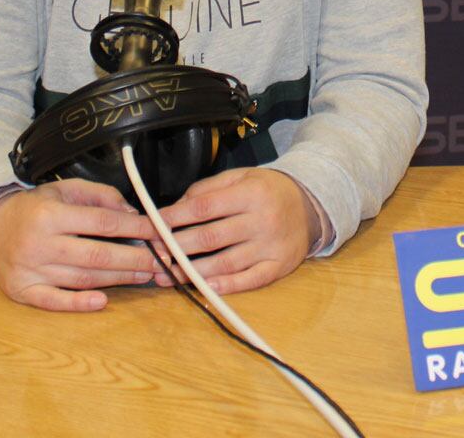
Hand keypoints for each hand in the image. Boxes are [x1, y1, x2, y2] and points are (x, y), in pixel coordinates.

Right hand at [0, 179, 162, 311]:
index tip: (156, 232)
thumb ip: (99, 195)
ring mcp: (30, 270)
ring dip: (118, 279)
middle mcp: (38, 243)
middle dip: (133, 259)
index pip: (102, 223)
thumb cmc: (34, 208)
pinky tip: (102, 301)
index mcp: (50, 214)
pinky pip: (54, 301)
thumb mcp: (64, 189)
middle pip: (96, 255)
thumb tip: (131, 213)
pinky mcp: (22, 291)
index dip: (133, 228)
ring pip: (82, 278)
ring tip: (143, 275)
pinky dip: (79, 303)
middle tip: (159, 261)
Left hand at [156, 167, 316, 293]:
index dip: (175, 217)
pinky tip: (204, 287)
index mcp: (251, 193)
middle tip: (154, 254)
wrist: (310, 205)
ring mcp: (271, 246)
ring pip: (225, 263)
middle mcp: (262, 220)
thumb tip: (176, 207)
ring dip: (193, 271)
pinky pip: (248, 280)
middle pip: (211, 237)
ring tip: (167, 275)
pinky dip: (225, 286)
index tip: (152, 225)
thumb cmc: (268, 190)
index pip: (204, 207)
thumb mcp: (241, 177)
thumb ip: (208, 188)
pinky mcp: (278, 266)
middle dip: (177, 247)